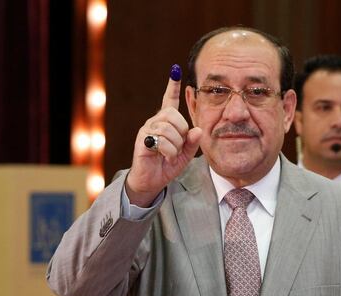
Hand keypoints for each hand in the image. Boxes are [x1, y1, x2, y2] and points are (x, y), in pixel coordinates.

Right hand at [126, 65, 202, 205]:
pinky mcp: (143, 140)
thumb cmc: (167, 165)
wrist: (151, 180)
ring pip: (169, 129)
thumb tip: (197, 130)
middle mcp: (155, 121)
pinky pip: (162, 141)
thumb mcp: (185, 154)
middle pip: (173, 115)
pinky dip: (169, 152)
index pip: (170, 100)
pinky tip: (164, 157)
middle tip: (178, 146)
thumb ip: (193, 142)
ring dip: (175, 146)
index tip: (175, 70)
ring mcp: (147, 129)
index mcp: (167, 122)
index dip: (173, 87)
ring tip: (170, 154)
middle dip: (181, 132)